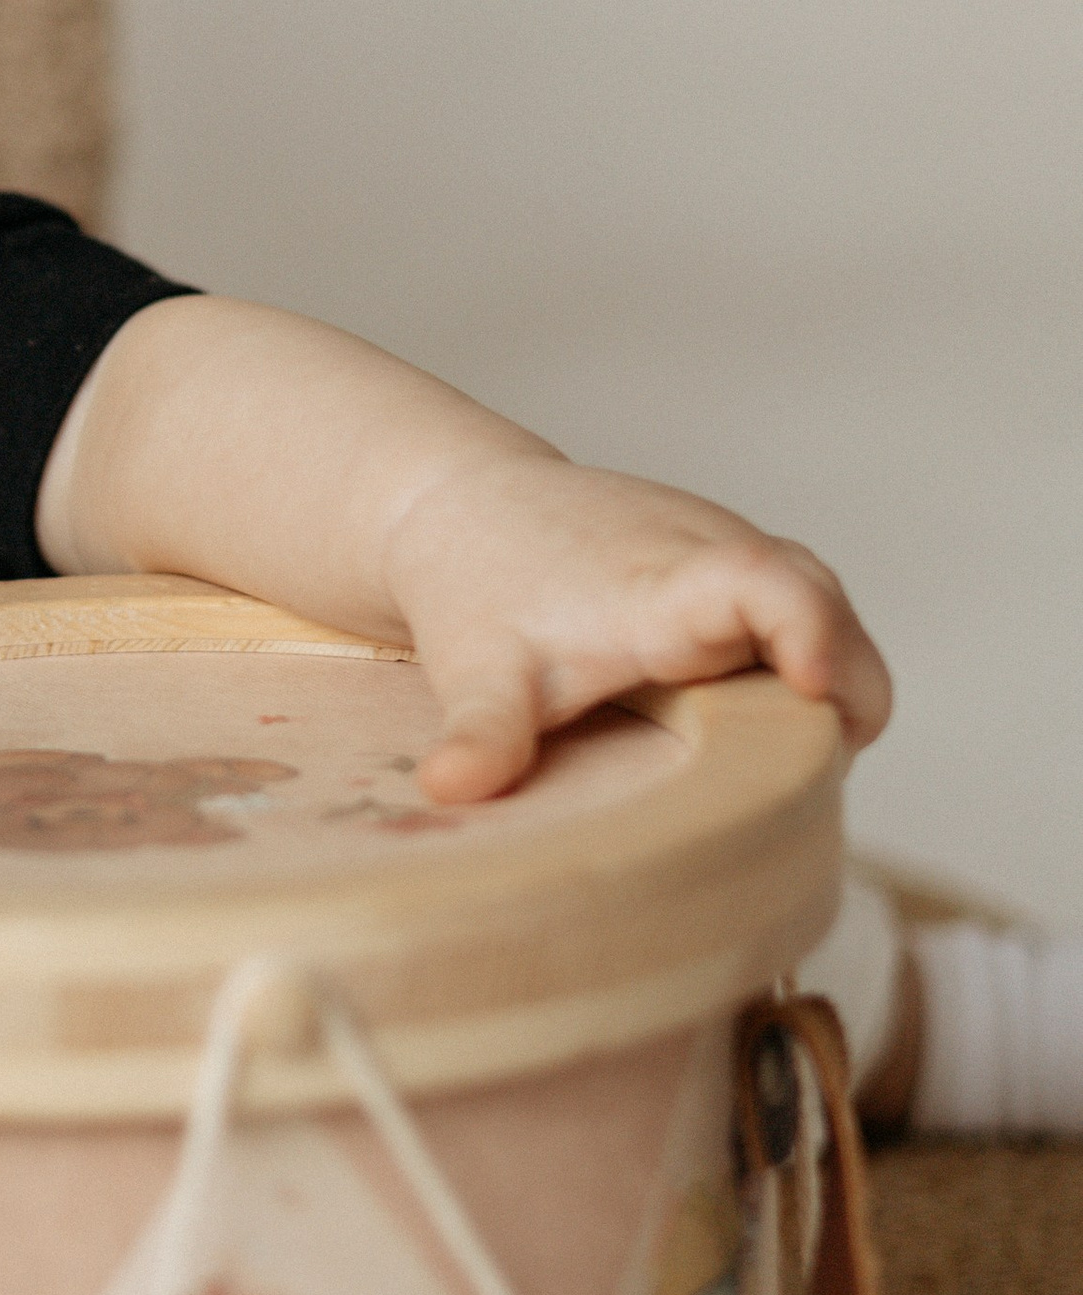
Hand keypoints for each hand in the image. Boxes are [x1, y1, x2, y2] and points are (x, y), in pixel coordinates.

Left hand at [383, 448, 891, 804]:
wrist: (463, 503)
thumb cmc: (476, 587)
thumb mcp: (477, 670)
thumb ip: (482, 734)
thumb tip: (448, 790)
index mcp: (663, 584)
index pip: (768, 582)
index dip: (810, 632)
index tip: (814, 690)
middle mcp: (715, 554)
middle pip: (830, 609)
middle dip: (845, 693)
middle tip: (791, 777)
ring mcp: (731, 552)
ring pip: (827, 612)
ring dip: (828, 685)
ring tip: (768, 761)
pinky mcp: (732, 564)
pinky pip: (803, 610)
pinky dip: (804, 666)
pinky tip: (746, 725)